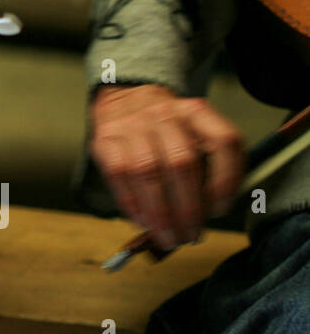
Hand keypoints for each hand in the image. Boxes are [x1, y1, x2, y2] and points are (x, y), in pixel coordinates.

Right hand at [89, 84, 244, 249]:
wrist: (124, 97)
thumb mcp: (194, 134)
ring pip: (148, 171)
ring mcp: (132, 125)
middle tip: (191, 235)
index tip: (221, 209)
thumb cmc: (165, 129)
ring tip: (167, 236)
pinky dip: (132, 204)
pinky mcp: (106, 139)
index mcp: (197, 113)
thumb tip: (204, 217)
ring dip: (159, 212)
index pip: (224, 142)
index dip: (227, 180)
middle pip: (182, 163)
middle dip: (189, 208)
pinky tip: (142, 221)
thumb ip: (206, 169)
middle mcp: (166, 114)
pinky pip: (119, 175)